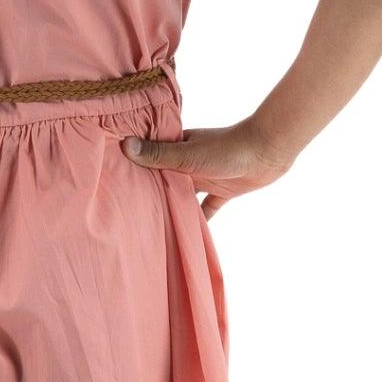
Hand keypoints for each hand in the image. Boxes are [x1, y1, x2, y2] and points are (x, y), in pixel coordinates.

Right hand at [120, 118, 294, 218]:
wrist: (268, 151)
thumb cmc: (227, 148)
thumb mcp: (188, 154)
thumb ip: (159, 154)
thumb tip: (125, 146)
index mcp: (177, 148)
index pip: (150, 158)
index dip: (133, 169)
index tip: (113, 182)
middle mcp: (188, 162)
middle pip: (164, 180)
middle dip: (149, 192)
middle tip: (126, 210)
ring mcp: (205, 177)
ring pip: (183, 195)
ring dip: (172, 206)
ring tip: (150, 224)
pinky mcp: (222, 192)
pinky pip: (207, 208)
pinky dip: (199, 220)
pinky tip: (187, 235)